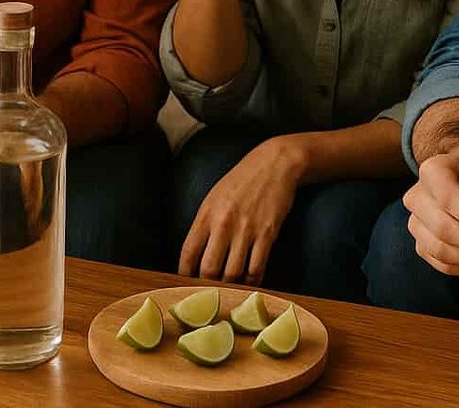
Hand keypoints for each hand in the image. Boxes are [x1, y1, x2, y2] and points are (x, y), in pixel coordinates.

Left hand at [178, 137, 303, 284]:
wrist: (274, 164)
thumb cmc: (241, 181)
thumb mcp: (214, 197)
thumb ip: (204, 224)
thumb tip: (195, 254)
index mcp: (206, 214)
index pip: (188, 252)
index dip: (184, 274)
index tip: (186, 284)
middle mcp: (223, 223)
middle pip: (209, 269)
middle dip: (208, 286)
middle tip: (210, 292)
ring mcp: (246, 230)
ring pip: (233, 273)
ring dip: (231, 286)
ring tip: (230, 290)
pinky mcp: (267, 233)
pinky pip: (257, 267)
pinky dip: (252, 281)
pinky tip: (250, 282)